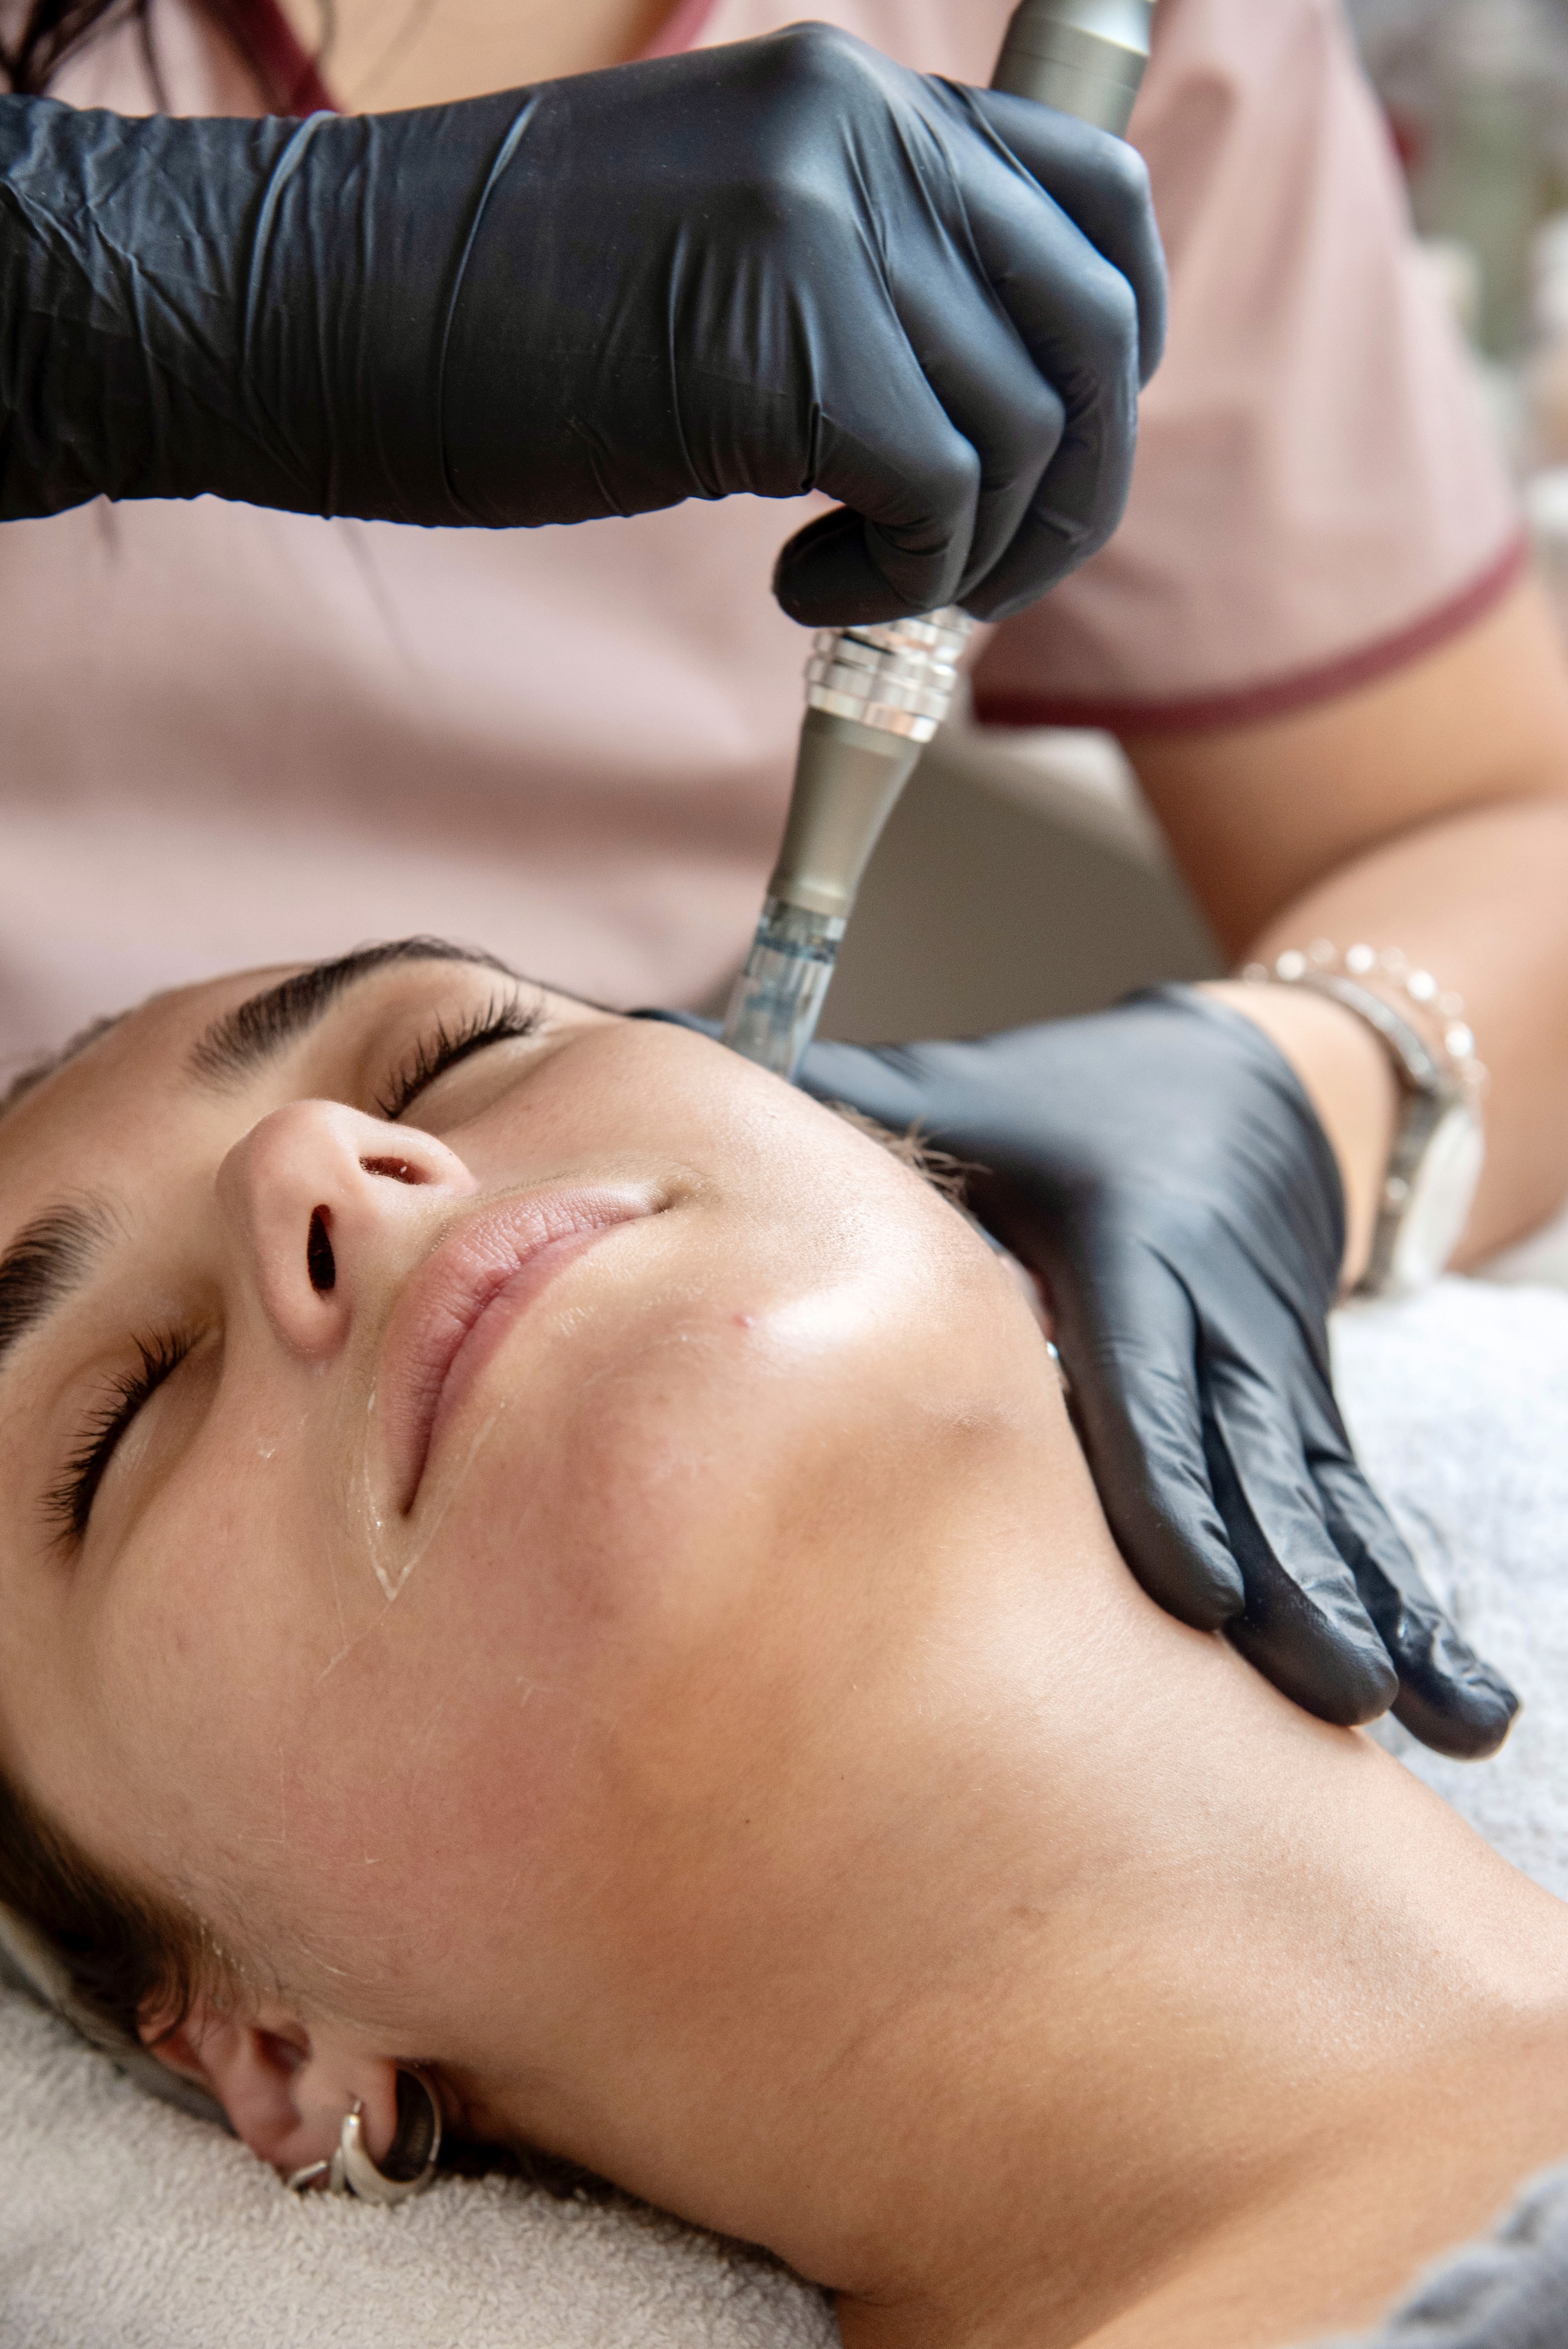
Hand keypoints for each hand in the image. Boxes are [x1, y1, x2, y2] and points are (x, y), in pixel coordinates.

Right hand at [0, 27, 1163, 623]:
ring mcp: (827, 220)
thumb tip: (978, 412)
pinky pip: (943, 493)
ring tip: (848, 581)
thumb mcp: (713, 260)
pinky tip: (799, 585)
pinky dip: (898, 580)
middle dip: (1072, 486)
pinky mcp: (787, 339)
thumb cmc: (482, 318)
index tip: (1047, 455)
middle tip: (973, 578)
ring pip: (1028, 426)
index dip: (1112, 347)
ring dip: (970, 553)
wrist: (309, 311)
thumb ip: (854, 290)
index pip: (1094, 202)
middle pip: (1096, 323)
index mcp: (852, 97)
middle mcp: (863, 127)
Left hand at [794, 988, 1517, 1759]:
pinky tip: (1448, 1698)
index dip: (1168, 1481)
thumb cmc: (1068, 1105)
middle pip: (1255, 1461)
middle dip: (1293, 1580)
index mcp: (1126, 1249)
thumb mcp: (967, 1089)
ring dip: (1370, 1605)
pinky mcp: (1306, 1413)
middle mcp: (1217, 1320)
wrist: (1245, 1086)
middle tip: (1324, 1693)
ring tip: (1425, 1715)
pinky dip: (1405, 1598)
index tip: (1195, 1590)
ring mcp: (1275, 1376)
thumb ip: (841, 1100)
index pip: (1146, 1379)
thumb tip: (668, 1060)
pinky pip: (1356, 1512)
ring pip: (1326, 1499)